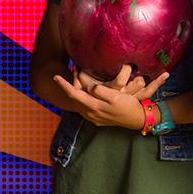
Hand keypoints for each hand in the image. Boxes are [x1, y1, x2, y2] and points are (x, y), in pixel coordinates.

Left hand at [52, 64, 168, 129]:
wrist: (137, 119)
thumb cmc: (128, 106)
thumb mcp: (116, 97)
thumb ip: (101, 91)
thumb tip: (89, 86)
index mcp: (94, 106)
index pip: (74, 94)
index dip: (64, 85)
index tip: (56, 76)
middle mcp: (90, 113)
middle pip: (74, 99)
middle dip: (69, 86)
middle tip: (71, 74)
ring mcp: (93, 118)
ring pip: (78, 104)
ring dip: (75, 94)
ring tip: (74, 82)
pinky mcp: (97, 120)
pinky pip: (84, 108)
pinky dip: (81, 100)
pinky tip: (84, 95)